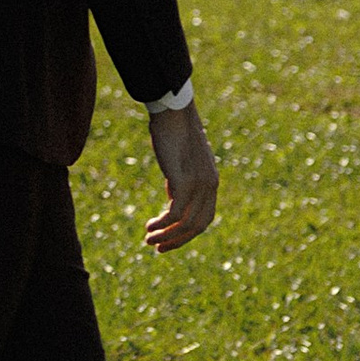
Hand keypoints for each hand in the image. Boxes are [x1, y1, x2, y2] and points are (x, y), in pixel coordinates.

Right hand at [143, 99, 219, 250]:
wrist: (173, 112)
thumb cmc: (173, 131)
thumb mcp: (182, 161)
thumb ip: (181, 181)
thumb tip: (173, 199)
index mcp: (211, 182)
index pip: (204, 218)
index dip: (187, 234)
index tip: (168, 240)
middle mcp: (210, 186)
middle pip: (198, 226)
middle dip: (177, 241)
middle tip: (158, 248)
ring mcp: (199, 184)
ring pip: (186, 224)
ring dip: (167, 236)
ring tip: (149, 240)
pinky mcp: (185, 181)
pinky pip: (175, 214)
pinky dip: (162, 224)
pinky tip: (149, 226)